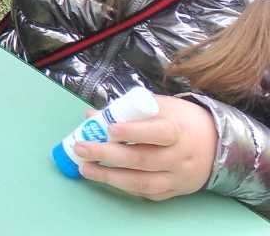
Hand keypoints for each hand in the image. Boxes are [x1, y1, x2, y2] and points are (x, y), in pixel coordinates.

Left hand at [76, 95, 217, 199]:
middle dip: (108, 155)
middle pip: (143, 159)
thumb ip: (127, 111)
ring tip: (85, 168)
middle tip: (81, 148)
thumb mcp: (160, 106)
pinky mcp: (175, 192)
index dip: (133, 132)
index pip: (157, 133)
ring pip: (143, 182)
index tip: (109, 129)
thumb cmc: (181, 120)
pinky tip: (105, 178)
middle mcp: (180, 157)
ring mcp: (178, 178)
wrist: (217, 144)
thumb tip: (92, 116)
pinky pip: (147, 192)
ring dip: (110, 177)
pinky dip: (124, 186)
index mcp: (178, 130)